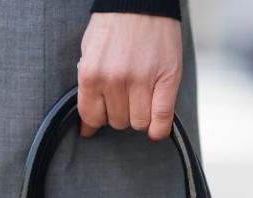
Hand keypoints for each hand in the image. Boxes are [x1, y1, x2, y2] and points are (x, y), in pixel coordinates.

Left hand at [77, 13, 182, 141]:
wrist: (140, 0)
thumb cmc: (114, 24)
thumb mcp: (89, 54)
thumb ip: (87, 92)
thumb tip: (87, 129)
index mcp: (92, 74)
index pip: (93, 117)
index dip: (100, 117)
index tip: (105, 111)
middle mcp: (115, 80)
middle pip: (118, 122)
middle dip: (121, 112)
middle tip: (125, 95)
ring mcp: (141, 81)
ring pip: (139, 123)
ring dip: (140, 116)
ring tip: (140, 98)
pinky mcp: (166, 79)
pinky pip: (162, 119)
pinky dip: (159, 128)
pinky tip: (156, 127)